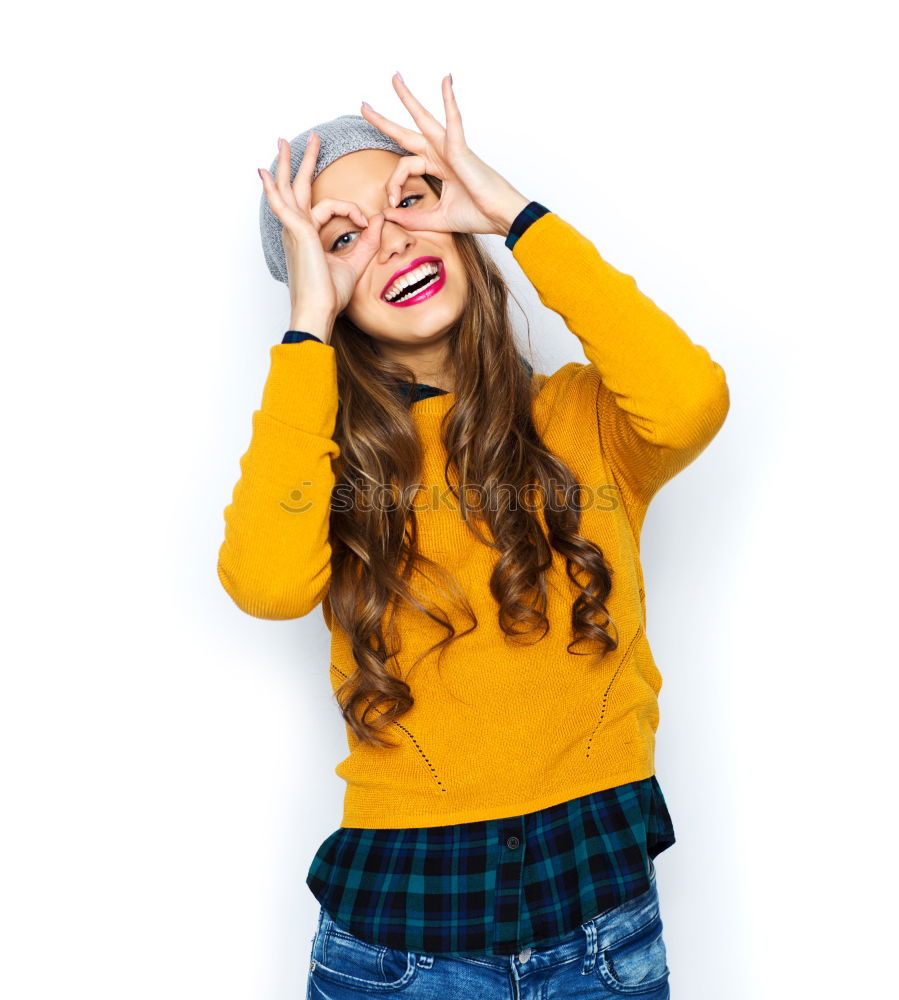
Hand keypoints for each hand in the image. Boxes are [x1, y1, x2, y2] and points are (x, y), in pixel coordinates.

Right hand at [258, 133, 388, 333]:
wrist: (319, 311)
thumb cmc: (330, 295)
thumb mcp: (355, 263)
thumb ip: (368, 241)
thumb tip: (380, 220)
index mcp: (309, 237)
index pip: (328, 208)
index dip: (353, 211)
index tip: (368, 224)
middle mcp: (297, 231)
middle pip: (297, 188)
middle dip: (302, 162)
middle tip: (310, 138)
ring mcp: (294, 230)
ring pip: (289, 189)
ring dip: (288, 164)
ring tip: (286, 141)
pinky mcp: (297, 232)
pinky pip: (284, 204)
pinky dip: (273, 189)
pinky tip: (264, 173)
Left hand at [361, 74, 529, 237]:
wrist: (501, 217)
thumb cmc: (478, 215)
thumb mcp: (436, 219)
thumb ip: (412, 218)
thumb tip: (388, 215)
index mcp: (438, 167)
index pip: (404, 167)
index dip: (393, 185)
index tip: (392, 203)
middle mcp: (442, 154)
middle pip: (407, 133)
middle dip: (384, 121)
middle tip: (364, 106)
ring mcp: (451, 149)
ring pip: (424, 119)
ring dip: (407, 98)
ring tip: (394, 78)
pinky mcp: (460, 149)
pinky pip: (453, 120)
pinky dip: (449, 100)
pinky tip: (446, 81)